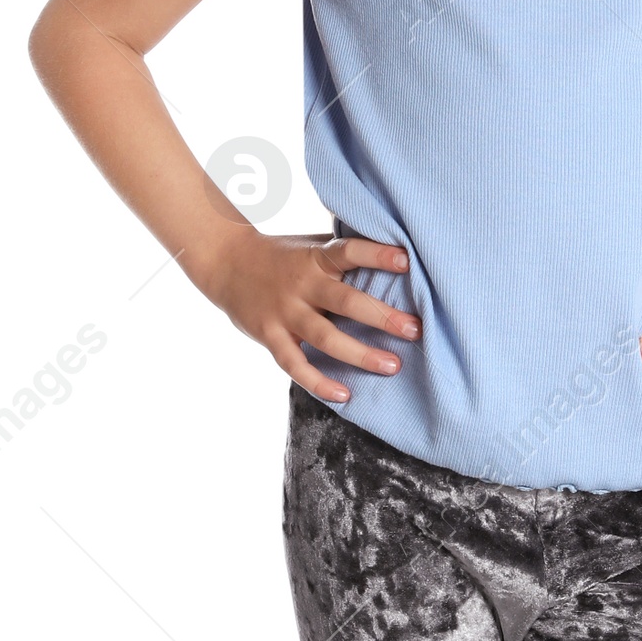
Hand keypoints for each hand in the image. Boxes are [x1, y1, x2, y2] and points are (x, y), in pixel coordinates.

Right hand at [205, 229, 418, 404]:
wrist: (226, 262)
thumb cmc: (283, 257)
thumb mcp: (311, 246)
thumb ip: (342, 257)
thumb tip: (399, 261)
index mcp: (316, 257)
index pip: (349, 251)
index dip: (377, 255)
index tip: (407, 260)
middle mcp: (302, 285)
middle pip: (346, 302)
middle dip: (383, 317)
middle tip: (415, 330)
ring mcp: (285, 312)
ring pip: (326, 338)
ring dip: (361, 354)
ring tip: (393, 366)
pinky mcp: (270, 335)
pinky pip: (295, 365)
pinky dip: (319, 382)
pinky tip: (344, 394)